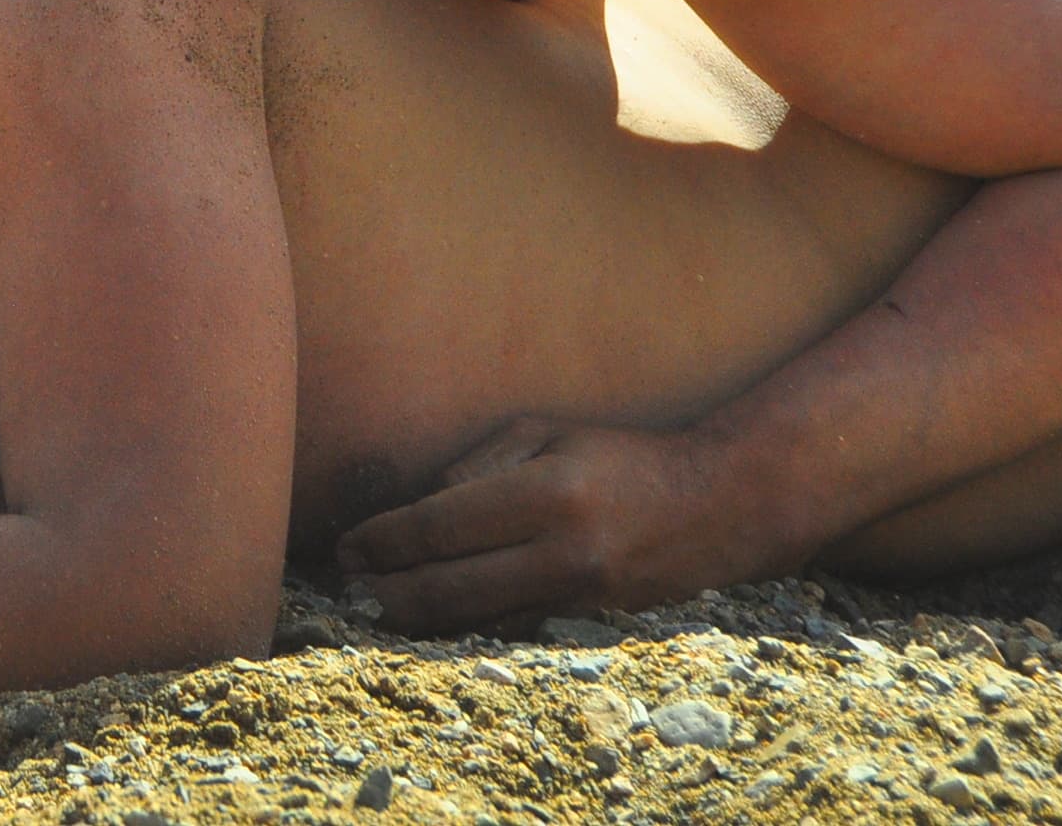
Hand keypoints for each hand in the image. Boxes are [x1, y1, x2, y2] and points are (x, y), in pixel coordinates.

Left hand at [336, 418, 771, 631]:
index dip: (385, 540)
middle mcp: (562, 551)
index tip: (346, 546)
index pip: (441, 524)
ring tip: (370, 607)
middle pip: (449, 586)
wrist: (716, 505)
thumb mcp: (546, 432)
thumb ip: (476, 464)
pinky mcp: (587, 624)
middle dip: (386, 590)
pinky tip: (424, 622)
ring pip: (474, 621)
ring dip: (414, 619)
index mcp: (547, 493)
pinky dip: (460, 630)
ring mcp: (578, 596)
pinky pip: (508, 630)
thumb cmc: (618, 456)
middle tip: (345, 585)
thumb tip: (418, 505)